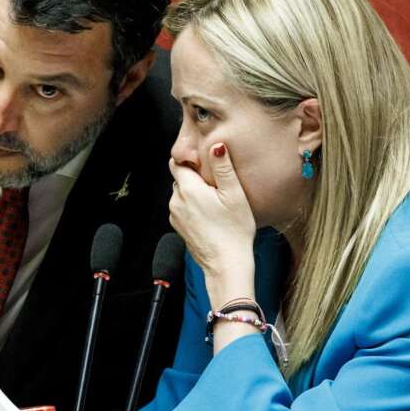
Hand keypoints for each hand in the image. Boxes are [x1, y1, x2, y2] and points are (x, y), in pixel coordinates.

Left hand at [169, 144, 255, 291]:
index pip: (177, 163)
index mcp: (188, 189)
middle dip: (195, 178)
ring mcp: (175, 216)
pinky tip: (210, 216)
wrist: (226, 264)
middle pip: (180, 179)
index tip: (205, 164)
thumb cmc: (234, 230)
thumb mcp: (234, 194)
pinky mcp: (179, 228)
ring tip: (215, 202)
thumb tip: (216, 146)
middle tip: (216, 185)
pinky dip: (193, 208)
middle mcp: (176, 201)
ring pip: (181, 195)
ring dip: (194, 194)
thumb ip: (224, 168)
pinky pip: (182, 210)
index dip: (190, 160)